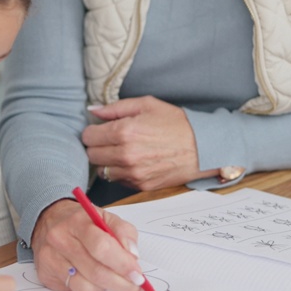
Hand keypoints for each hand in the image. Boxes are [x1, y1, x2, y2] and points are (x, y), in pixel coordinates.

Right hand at [31, 199, 144, 290]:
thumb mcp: (106, 217)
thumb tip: (133, 256)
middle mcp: (60, 239)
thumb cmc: (82, 222)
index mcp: (77, 221)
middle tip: (136, 285)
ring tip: (114, 279)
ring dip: (107, 287)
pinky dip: (92, 289)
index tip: (138, 274)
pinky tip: (96, 280)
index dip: (123, 264)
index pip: (102, 246)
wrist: (48, 220)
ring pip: (86, 286)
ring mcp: (50, 258)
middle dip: (122, 283)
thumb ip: (124, 233)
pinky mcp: (46, 274)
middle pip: (95, 271)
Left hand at [82, 96, 218, 189]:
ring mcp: (133, 173)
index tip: (101, 129)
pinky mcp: (141, 185)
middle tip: (111, 140)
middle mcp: (125, 155)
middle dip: (98, 146)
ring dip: (108, 161)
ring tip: (123, 151)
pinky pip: (118, 180)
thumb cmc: (176, 123)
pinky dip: (121, 172)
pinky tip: (133, 162)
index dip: (93, 131)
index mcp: (124, 131)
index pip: (88, 137)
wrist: (203, 148)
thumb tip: (93, 110)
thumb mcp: (146, 105)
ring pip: (102, 170)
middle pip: (91, 155)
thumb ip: (115, 108)